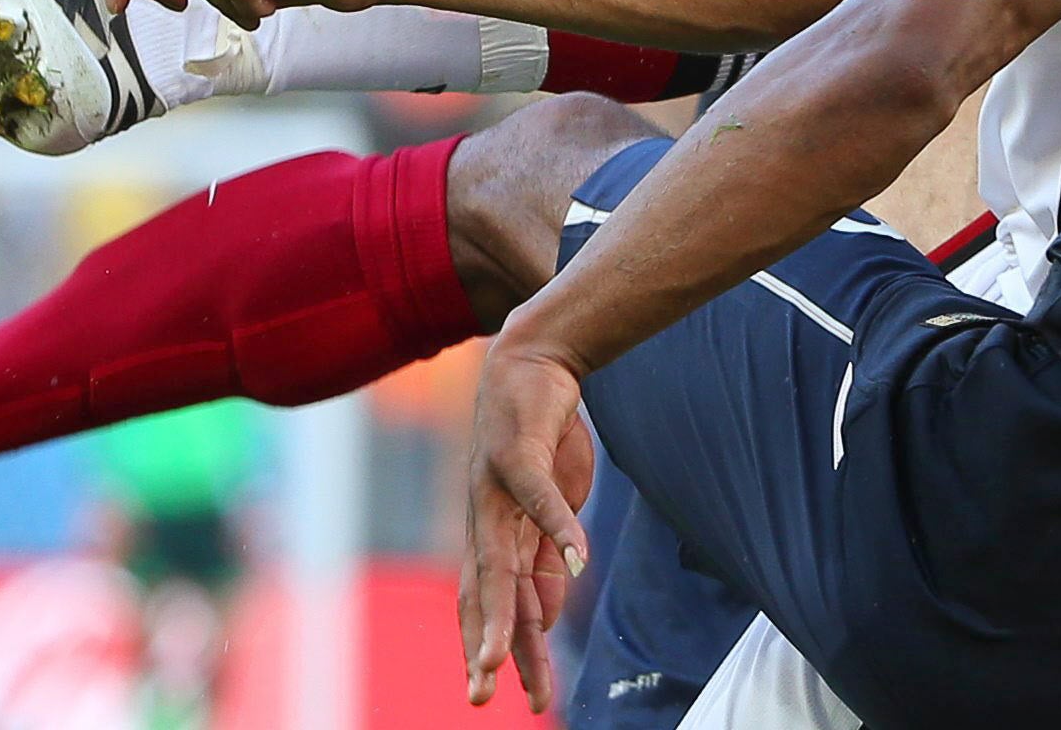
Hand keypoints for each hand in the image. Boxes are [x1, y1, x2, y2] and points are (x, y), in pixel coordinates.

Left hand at [460, 331, 594, 711]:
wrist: (534, 362)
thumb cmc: (541, 439)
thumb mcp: (547, 510)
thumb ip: (542, 561)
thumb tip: (544, 619)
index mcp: (496, 534)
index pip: (489, 602)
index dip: (491, 646)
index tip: (502, 697)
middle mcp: (487, 518)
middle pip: (484, 594)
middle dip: (484, 646)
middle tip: (481, 694)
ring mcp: (496, 489)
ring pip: (498, 562)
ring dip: (503, 612)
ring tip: (505, 659)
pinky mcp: (519, 455)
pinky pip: (542, 501)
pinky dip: (560, 531)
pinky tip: (579, 563)